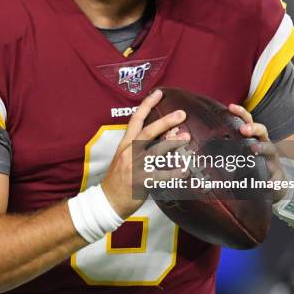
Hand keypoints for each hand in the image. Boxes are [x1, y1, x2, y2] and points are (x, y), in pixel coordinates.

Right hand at [102, 89, 189, 217]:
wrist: (107, 200)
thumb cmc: (120, 176)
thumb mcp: (128, 156)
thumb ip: (146, 145)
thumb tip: (171, 132)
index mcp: (125, 143)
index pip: (135, 119)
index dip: (147, 104)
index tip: (159, 93)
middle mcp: (129, 152)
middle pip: (148, 132)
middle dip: (165, 121)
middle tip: (181, 114)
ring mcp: (134, 167)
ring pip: (155, 151)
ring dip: (172, 143)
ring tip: (186, 137)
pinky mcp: (140, 182)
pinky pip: (160, 176)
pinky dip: (173, 173)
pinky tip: (185, 170)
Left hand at [228, 104, 287, 202]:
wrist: (271, 181)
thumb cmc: (250, 162)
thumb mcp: (238, 152)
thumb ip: (225, 148)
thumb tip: (200, 145)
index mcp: (253, 137)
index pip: (247, 120)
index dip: (240, 113)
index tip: (230, 107)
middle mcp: (264, 144)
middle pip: (262, 130)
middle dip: (253, 128)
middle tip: (243, 129)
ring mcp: (272, 159)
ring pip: (270, 148)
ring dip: (263, 148)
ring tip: (254, 150)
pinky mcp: (277, 174)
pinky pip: (275, 176)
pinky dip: (272, 179)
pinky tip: (268, 182)